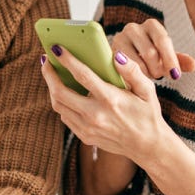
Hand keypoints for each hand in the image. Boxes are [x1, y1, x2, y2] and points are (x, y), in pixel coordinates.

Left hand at [40, 41, 175, 166]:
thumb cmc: (148, 114)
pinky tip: (63, 91)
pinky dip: (61, 103)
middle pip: (60, 92)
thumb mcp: (147, 90)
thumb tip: (116, 55)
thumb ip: (132, 71)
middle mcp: (95, 115)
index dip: (67, 60)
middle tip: (46, 60)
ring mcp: (88, 128)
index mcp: (110, 99)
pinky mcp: (85, 136)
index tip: (56, 48)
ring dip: (52, 88)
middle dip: (49, 73)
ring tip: (51, 73)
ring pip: (59, 105)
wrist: (148, 147)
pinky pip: (65, 117)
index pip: (82, 75)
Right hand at [110, 19, 194, 80]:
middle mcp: (134, 27)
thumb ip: (180, 61)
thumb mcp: (166, 59)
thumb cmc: (150, 59)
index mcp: (152, 25)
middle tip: (158, 76)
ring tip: (147, 76)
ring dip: (145, 73)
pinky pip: (123, 67)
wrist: (125, 61)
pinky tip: (136, 79)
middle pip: (150, 52)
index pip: (163, 40)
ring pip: (136, 61)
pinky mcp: (109, 51)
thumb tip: (194, 65)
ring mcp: (119, 38)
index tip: (175, 76)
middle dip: (157, 69)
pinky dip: (132, 75)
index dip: (170, 59)